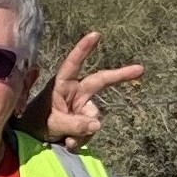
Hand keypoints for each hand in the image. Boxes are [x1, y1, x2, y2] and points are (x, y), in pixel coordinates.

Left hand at [22, 33, 144, 150]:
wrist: (35, 139)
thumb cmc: (38, 123)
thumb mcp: (53, 124)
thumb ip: (74, 123)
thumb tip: (98, 124)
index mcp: (63, 84)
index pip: (74, 63)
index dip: (84, 48)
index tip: (96, 34)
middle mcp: (76, 91)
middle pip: (102, 80)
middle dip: (121, 75)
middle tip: (141, 69)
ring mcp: (82, 105)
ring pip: (94, 118)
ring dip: (83, 132)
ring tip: (65, 138)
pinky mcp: (85, 119)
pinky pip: (91, 130)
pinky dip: (82, 139)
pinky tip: (68, 143)